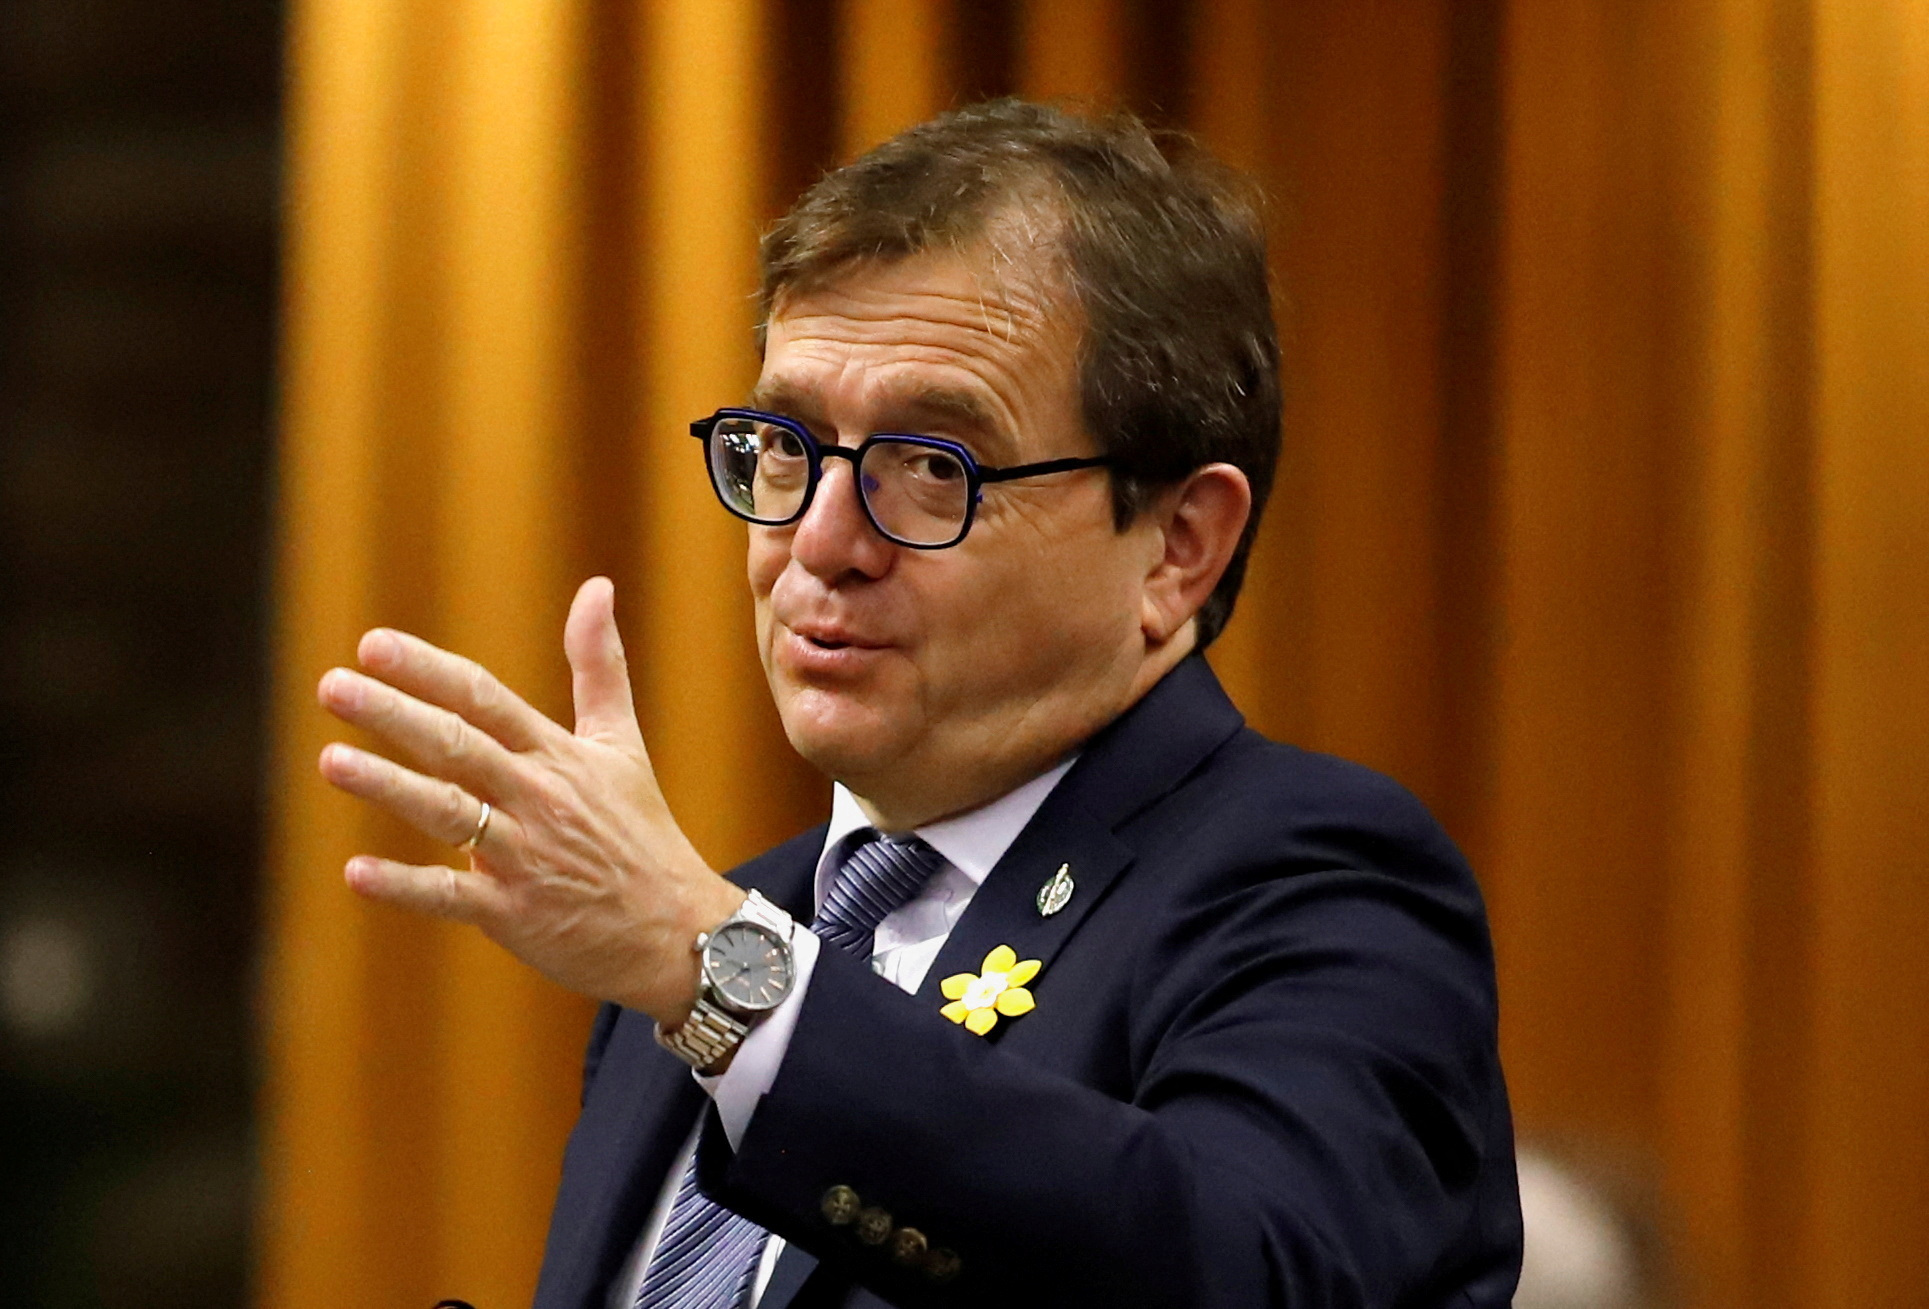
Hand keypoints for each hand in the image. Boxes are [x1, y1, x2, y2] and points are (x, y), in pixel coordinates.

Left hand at [315, 576, 744, 1023]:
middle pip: (458, 746)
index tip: (372, 645)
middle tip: (333, 686)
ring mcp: (526, 857)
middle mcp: (538, 798)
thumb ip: (600, 665)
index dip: (428, 671)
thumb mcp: (623, 743)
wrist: (677, 930)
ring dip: (390, 786)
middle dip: (394, 714)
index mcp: (558, 755)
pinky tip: (356, 872)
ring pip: (450, 813)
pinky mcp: (514, 914)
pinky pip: (452, 898)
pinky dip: (406, 886)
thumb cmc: (640, 833)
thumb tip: (597, 586)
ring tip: (331, 762)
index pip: (485, 700)